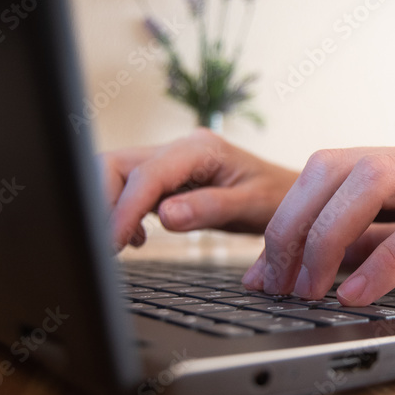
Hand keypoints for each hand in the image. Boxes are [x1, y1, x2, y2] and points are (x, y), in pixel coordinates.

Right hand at [102, 128, 297, 249]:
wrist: (293, 193)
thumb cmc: (279, 196)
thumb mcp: (252, 205)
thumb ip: (210, 208)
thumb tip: (166, 216)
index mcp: (201, 149)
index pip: (147, 175)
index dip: (124, 209)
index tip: (111, 243)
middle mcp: (180, 148)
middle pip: (118, 165)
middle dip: (102, 202)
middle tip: (103, 245)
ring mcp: (171, 162)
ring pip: (118, 175)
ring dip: (109, 208)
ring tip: (116, 244)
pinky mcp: (167, 178)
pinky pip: (130, 189)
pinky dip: (123, 213)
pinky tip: (137, 239)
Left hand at [241, 140, 394, 304]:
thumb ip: (374, 239)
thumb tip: (311, 265)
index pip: (322, 170)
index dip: (283, 218)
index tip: (260, 274)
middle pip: (335, 166)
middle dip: (294, 227)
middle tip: (278, 285)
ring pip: (375, 179)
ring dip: (330, 237)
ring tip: (313, 290)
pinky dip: (391, 255)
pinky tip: (364, 292)